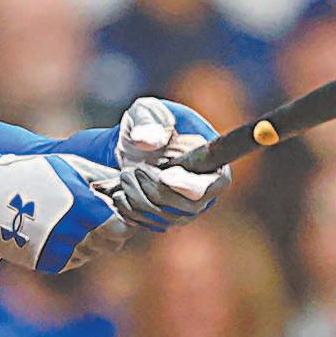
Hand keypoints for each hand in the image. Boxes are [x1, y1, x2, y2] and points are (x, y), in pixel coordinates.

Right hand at [0, 152, 131, 272]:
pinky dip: (74, 248)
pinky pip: (75, 260)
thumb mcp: (71, 165)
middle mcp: (72, 231)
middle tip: (95, 213)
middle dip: (109, 229)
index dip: (123, 219)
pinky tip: (60, 230)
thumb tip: (132, 184)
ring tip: (72, 218)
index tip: (115, 208)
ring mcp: (58, 250)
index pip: (121, 228)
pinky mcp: (47, 262)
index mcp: (81, 205)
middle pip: (111, 243)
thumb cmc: (34, 175)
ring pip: (94, 252)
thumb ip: (104, 177)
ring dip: (91, 238)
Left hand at [112, 97, 230, 231]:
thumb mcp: (144, 113)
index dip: (191, 184)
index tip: (164, 176)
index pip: (216, 183)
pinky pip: (152, 224)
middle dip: (156, 189)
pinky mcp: (168, 218)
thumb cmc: (145, 123)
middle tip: (135, 170)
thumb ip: (148, 121)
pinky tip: (119, 192)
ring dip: (139, 198)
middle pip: (189, 206)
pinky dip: (131, 210)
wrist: (130, 145)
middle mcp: (206, 188)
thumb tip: (148, 140)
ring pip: (168, 217)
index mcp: (212, 160)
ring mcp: (188, 207)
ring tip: (125, 176)